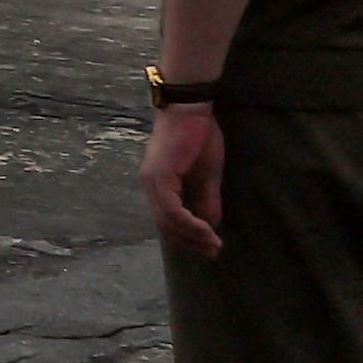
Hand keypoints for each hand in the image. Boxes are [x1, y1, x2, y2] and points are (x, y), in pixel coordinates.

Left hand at [143, 106, 224, 261]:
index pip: (168, 220)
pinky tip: (205, 230)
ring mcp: (152, 181)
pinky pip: (171, 209)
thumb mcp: (207, 176)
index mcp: (159, 185)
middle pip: (166, 225)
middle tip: (212, 252)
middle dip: (190, 241)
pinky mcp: (159, 176)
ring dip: (191, 236)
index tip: (210, 247)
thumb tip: (210, 226)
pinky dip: (188, 223)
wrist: (191, 110)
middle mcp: (150, 185)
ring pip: (167, 220)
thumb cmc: (199, 137)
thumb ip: (206, 200)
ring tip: (212, 244)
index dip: (188, 237)